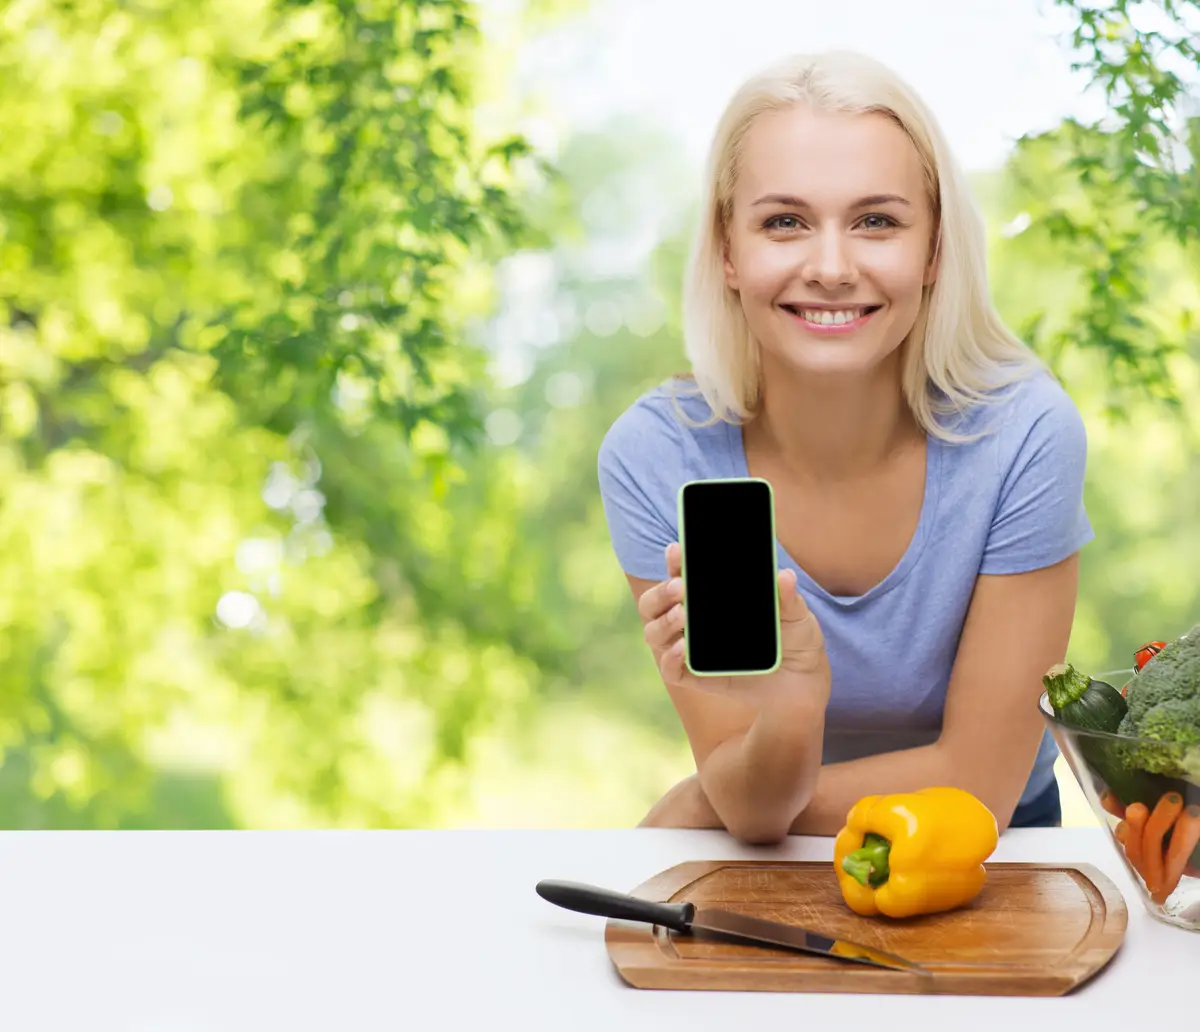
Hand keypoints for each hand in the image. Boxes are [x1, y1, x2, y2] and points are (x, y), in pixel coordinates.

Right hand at [639, 542, 830, 710]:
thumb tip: (783, 575)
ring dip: (663, 622)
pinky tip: (684, 648)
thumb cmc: (793, 638)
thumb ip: (787, 597)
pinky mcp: (696, 677)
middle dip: (661, 592)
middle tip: (680, 586)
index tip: (678, 550)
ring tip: (683, 615)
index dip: (674, 561)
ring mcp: (691, 649)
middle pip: (653, 603)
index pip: (679, 574)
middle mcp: (691, 620)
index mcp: (707, 596)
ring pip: (654, 633)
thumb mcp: (795, 614)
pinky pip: (670, 670)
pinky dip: (670, 659)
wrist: (802, 680)